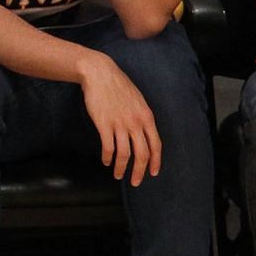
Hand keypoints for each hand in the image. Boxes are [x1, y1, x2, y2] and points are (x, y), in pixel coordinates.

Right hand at [77, 53, 161, 184]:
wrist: (100, 73)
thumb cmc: (118, 86)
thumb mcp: (138, 101)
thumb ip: (142, 118)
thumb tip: (144, 135)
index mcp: (146, 117)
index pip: (156, 145)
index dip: (155, 161)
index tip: (153, 173)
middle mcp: (135, 122)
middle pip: (142, 154)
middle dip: (139, 171)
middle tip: (135, 182)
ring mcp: (119, 124)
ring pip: (124, 154)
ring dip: (121, 168)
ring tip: (118, 175)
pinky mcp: (104, 124)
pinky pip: (108, 147)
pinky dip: (108, 157)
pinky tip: (106, 161)